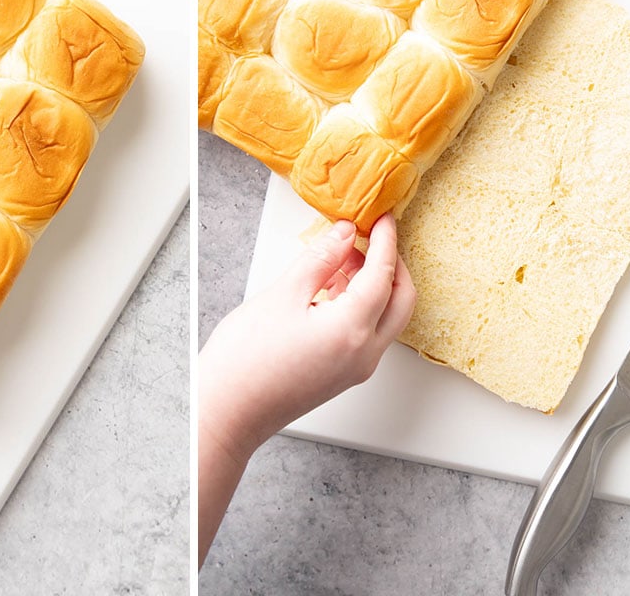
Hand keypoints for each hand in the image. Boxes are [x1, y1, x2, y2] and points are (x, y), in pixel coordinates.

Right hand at [198, 214, 415, 563]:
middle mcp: (364, 353)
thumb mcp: (282, 295)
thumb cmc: (245, 362)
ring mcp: (357, 368)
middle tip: (372, 237)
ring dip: (376, 284)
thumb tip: (342, 235)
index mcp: (352, 330)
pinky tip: (333, 287)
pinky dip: (363, 304)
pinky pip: (369, 332)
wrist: (228, 411)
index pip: (384, 274)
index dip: (384, 240)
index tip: (380, 218)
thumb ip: (319, 260)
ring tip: (343, 257)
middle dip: (392, 264)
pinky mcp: (344, 374)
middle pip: (401, 299)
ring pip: (387, 317)